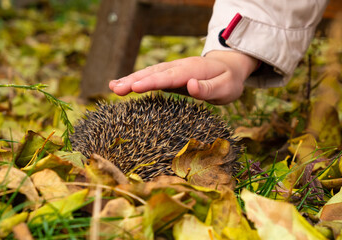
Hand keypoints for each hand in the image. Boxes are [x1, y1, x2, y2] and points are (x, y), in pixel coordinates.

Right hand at [109, 51, 257, 104]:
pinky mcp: (171, 74)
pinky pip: (153, 76)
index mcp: (193, 70)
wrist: (230, 67)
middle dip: (134, 80)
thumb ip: (208, 88)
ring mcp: (174, 69)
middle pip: (155, 73)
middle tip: (115, 89)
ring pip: (150, 72)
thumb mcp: (226, 88)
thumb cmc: (229, 80)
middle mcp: (180, 66)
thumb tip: (190, 85)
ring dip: (131, 79)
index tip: (134, 88)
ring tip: (113, 87)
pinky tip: (125, 84)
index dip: (151, 82)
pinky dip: (138, 79)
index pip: (169, 76)